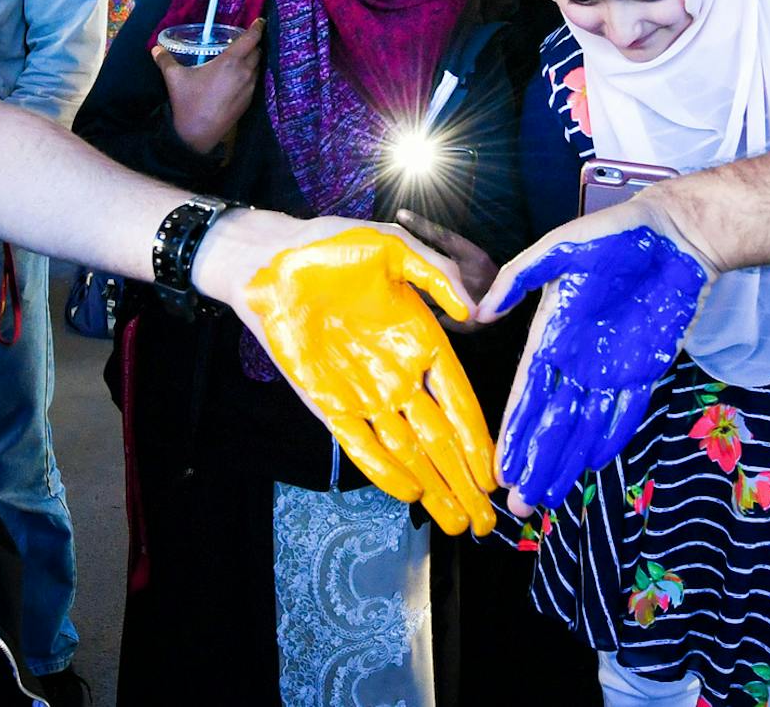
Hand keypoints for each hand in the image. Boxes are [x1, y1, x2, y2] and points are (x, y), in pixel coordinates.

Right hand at [155, 18, 265, 154]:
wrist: (198, 134)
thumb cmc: (188, 102)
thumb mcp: (174, 78)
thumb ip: (165, 60)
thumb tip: (156, 49)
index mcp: (230, 62)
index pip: (251, 39)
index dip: (257, 28)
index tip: (259, 21)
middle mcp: (244, 73)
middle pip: (258, 52)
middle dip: (254, 44)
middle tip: (245, 40)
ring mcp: (249, 88)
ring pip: (258, 67)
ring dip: (253, 60)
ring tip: (242, 57)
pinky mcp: (249, 102)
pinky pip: (255, 82)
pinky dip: (251, 75)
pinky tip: (239, 77)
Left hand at [200, 214, 497, 536]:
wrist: (272, 262)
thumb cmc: (332, 247)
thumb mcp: (392, 247)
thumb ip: (434, 273)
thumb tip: (471, 311)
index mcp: (420, 340)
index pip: (459, 400)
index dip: (479, 437)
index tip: (497, 472)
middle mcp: (397, 375)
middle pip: (439, 438)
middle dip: (464, 480)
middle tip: (486, 521)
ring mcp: (363, 393)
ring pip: (406, 451)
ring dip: (433, 486)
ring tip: (457, 522)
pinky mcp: (326, 403)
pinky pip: (359, 445)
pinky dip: (383, 471)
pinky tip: (409, 495)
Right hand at [481, 215, 713, 515]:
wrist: (674, 235)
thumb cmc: (613, 235)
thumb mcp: (558, 249)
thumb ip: (519, 278)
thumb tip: (480, 313)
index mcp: (550, 334)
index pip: (526, 393)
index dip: (513, 431)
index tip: (500, 467)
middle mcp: (575, 359)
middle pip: (551, 420)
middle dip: (534, 461)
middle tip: (519, 504)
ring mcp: (610, 367)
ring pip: (583, 425)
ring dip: (565, 461)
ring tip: (548, 498)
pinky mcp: (645, 368)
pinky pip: (625, 412)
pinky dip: (609, 437)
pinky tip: (590, 463)